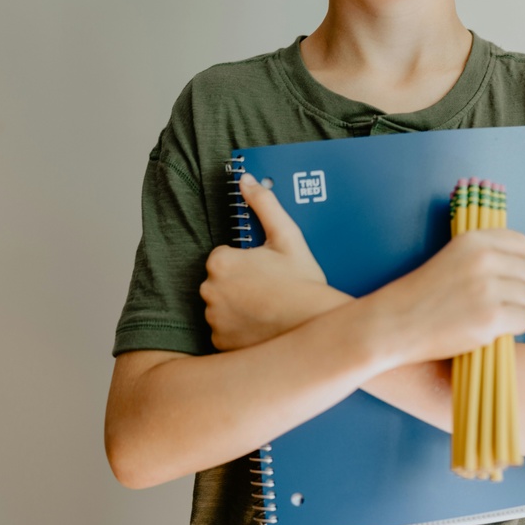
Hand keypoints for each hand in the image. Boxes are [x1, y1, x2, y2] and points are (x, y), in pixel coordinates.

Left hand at [200, 173, 347, 350]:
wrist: (314, 325)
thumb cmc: (302, 283)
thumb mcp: (287, 238)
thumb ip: (264, 205)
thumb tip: (247, 181)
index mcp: (221, 262)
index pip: (224, 258)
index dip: (248, 263)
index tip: (268, 271)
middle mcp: (210, 291)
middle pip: (220, 283)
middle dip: (240, 285)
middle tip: (271, 289)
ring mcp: (214, 320)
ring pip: (222, 308)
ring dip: (238, 308)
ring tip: (268, 309)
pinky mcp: (220, 343)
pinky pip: (224, 333)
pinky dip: (238, 331)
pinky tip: (262, 326)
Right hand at [371, 228, 524, 366]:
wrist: (394, 324)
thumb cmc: (422, 295)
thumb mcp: (452, 257)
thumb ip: (485, 254)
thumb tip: (522, 264)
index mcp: (474, 240)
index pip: (521, 244)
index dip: (513, 263)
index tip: (498, 277)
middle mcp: (484, 260)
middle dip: (515, 289)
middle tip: (491, 301)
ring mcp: (488, 289)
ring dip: (514, 310)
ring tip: (487, 315)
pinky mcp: (491, 318)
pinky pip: (524, 320)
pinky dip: (511, 328)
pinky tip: (487, 328)